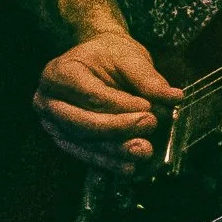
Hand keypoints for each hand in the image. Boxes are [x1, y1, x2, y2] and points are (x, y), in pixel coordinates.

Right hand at [33, 31, 182, 176]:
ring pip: (84, 142)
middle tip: (150, 125)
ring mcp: (52, 123)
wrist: (96, 60)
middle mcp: (48, 99)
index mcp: (60, 72)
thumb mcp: (129, 57)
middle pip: (84, 122)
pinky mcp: (63, 139)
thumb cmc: (109, 55)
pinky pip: (84, 154)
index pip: (91, 95)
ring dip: (115, 151)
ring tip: (144, 151)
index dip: (120, 105)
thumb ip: (148, 78)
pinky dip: (107, 162)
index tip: (149, 108)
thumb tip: (173, 97)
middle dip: (119, 128)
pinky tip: (129, 166)